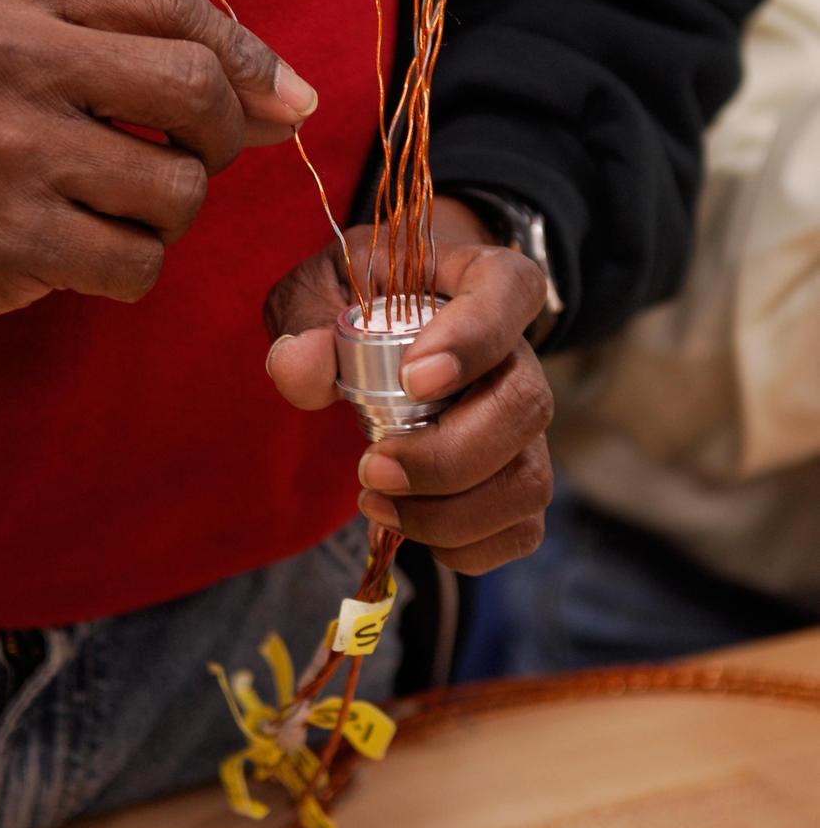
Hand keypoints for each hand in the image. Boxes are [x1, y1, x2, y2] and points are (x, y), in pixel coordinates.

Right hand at [0, 0, 316, 323]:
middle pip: (196, 90)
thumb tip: (294, 101)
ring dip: (172, 208)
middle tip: (195, 153)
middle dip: (222, 134)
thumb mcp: (39, 41)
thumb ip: (156, 50)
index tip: (285, 98)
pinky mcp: (8, 239)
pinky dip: (132, 264)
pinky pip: (139, 263)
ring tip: (117, 200)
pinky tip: (85, 245)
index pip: (174, 3)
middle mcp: (4, 55)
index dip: (250, 57)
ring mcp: (4, 149)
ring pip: (179, 189)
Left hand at [264, 198, 553, 573]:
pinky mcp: (517, 477)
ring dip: (450, 512)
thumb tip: (299, 368)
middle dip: (446, 456)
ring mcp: (525, 423)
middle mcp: (520, 353)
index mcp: (484, 280)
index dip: (472, 340)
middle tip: (371, 466)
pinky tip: (405, 525)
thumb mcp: (324, 287)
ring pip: (528, 479)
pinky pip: (520, 529)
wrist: (394, 323)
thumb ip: (307, 319)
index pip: (509, 291)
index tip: (413, 378)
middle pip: (524, 407)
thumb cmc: (366, 297)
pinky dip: (463, 547)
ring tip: (377, 502)